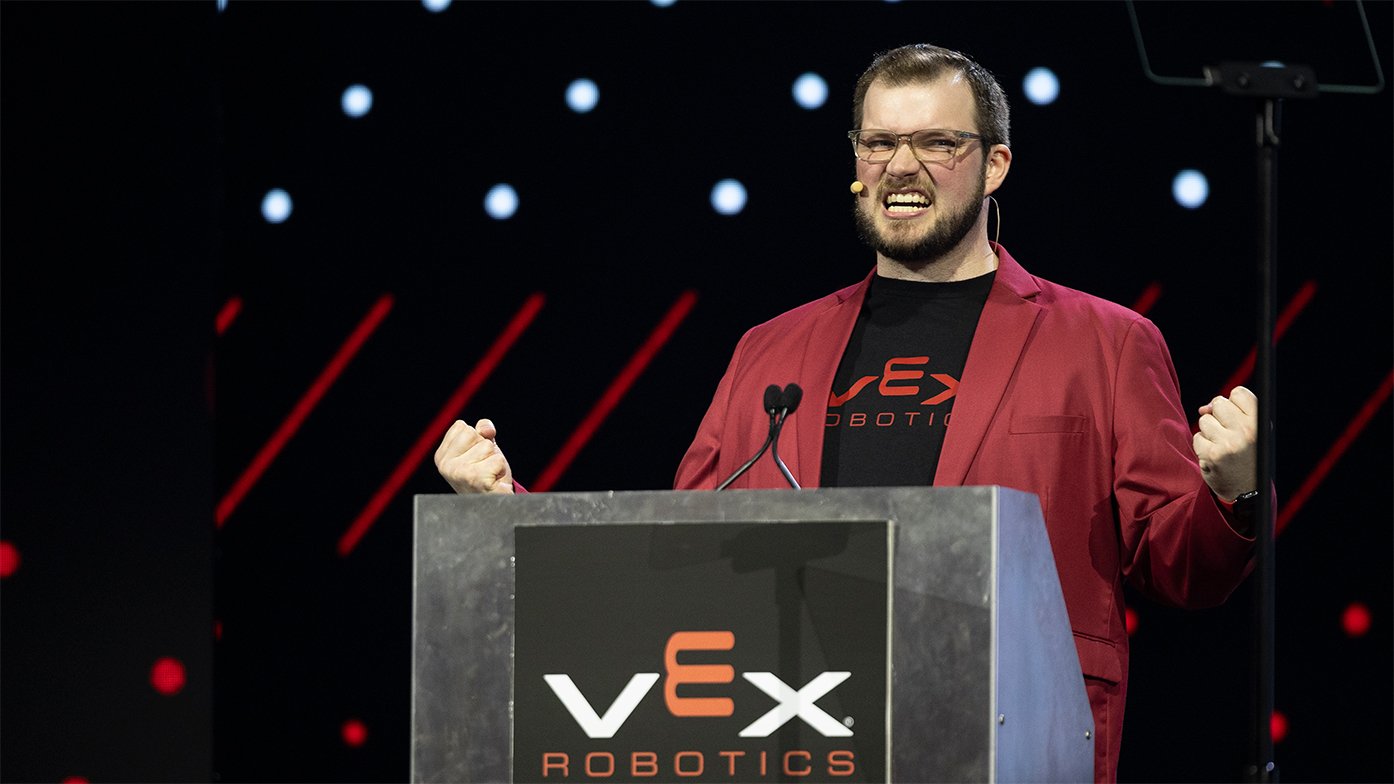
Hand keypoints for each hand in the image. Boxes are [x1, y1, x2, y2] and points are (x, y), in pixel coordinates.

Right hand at [434, 418, 514, 493]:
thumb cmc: (486, 474)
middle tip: (484, 467)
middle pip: (474, 434)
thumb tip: (486, 429)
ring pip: (487, 446)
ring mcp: (459, 473)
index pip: (462, 427)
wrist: (493, 503)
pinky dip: (500, 469)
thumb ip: (482, 432)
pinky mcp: (476, 480)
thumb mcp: (481, 448)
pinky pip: (497, 460)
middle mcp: (445, 465)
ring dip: (494, 460)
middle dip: (485, 448)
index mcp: (441, 456)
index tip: (475, 458)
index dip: (475, 440)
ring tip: (488, 474)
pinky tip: (493, 481)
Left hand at [1192, 385, 1257, 501]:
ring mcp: (1228, 443)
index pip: (1239, 393)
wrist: (1248, 491)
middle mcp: (1246, 431)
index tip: (1235, 417)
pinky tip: (1214, 456)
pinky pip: (1197, 437)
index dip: (1233, 403)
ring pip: (1205, 420)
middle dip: (1218, 416)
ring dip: (1209, 432)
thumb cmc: (1248, 456)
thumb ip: (1234, 412)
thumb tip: (1204, 407)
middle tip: (1227, 434)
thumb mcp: (1254, 431)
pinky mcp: (1212, 455)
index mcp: (1260, 423)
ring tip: (1222, 446)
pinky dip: (1202, 446)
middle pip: (1218, 403)